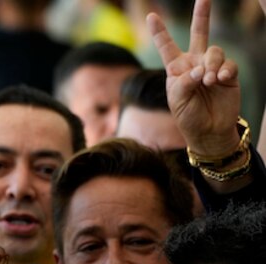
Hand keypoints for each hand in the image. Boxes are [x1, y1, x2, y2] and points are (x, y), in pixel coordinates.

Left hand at [148, 0, 240, 156]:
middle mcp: (194, 63)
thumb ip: (183, 83)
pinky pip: (228, 64)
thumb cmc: (188, 116)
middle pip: (199, 34)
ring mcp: (212, 67)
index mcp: (176, 68)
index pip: (167, 46)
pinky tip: (219, 79)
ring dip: (210, 65)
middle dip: (202, 16)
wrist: (208, 130)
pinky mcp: (228, 74)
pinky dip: (223, 70)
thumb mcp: (177, 101)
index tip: (151, 16)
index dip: (160, 31)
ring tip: (207, 81)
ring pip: (214, 51)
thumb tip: (199, 70)